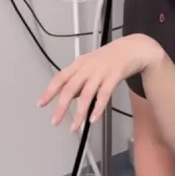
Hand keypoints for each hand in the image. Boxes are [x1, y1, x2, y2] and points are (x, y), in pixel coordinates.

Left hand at [39, 34, 164, 130]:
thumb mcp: (90, 65)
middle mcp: (87, 68)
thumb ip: (79, 80)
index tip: (41, 104)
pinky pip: (104, 95)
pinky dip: (98, 108)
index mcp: (79, 64)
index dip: (50, 91)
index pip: (60, 78)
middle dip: (61, 106)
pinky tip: (93, 119)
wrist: (133, 48)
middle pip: (70, 88)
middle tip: (55, 121)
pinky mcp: (114, 77)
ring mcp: (101, 72)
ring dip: (79, 113)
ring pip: (86, 95)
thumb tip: (69, 97)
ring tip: (74, 127)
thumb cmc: (110, 57)